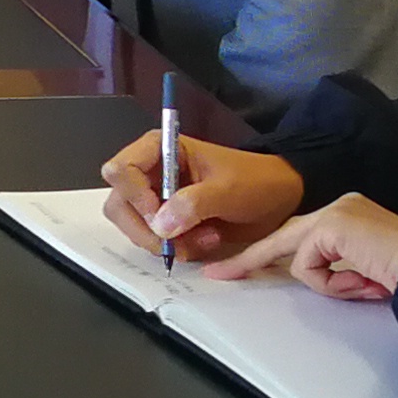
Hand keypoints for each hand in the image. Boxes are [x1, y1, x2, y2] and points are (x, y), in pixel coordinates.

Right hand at [99, 133, 305, 265]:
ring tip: (204, 238)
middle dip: (144, 228)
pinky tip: (205, 240)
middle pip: (119, 203)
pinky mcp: (167, 220)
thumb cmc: (255, 181)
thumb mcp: (227, 189)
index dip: (134, 195)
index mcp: (160, 149)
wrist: (278, 197)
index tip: (159, 215)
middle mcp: (150, 173)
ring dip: (166, 241)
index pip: (121, 169)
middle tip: (174, 241)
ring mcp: (156, 198)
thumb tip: (160, 225)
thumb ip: (193, 204)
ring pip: (133, 226)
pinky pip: (153, 240)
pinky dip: (177, 248)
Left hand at [207, 193, 397, 299]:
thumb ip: (334, 268)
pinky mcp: (333, 226)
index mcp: (348, 216)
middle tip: (217, 274)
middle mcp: (340, 207)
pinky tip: (363, 280)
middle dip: (250, 260)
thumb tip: (309, 276)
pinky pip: (310, 268)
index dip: (264, 253)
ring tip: (364, 285)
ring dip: (330, 285)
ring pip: (300, 260)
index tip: (231, 268)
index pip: (297, 234)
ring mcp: (336, 213)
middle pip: (283, 238)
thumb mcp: (361, 272)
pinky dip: (333, 283)